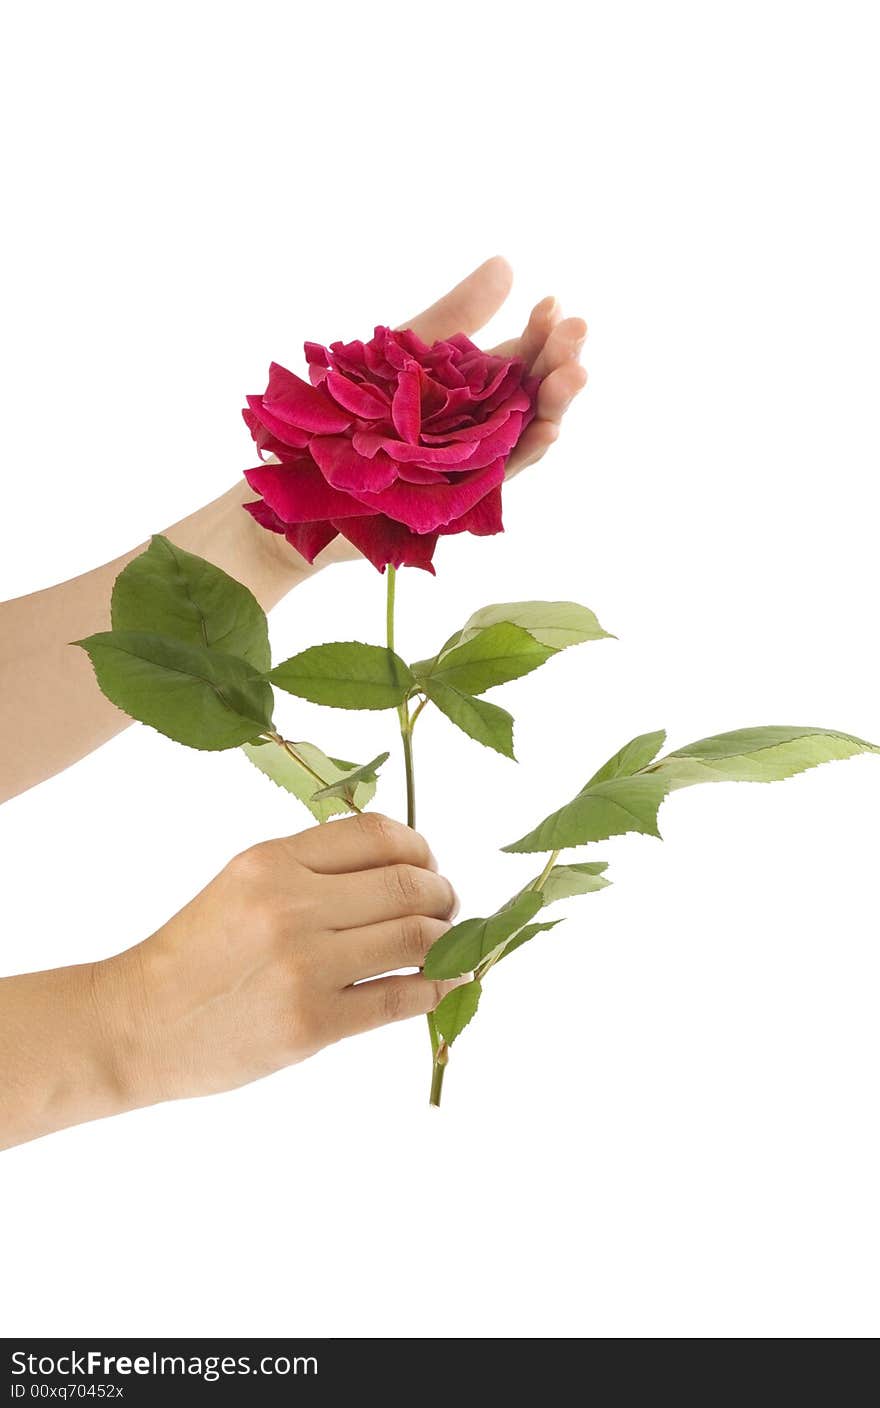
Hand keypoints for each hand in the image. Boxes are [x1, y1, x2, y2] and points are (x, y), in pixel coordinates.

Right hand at [105, 814, 459, 1106]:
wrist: (136, 1024)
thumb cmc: (195, 953)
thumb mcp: (242, 883)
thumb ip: (312, 868)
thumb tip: (402, 866)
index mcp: (272, 861)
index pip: (378, 834)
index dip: (419, 850)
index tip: (427, 867)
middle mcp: (291, 905)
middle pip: (407, 884)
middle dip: (443, 895)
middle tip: (447, 908)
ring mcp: (304, 966)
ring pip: (415, 938)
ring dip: (446, 940)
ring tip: (447, 946)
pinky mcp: (312, 1024)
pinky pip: (401, 997)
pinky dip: (437, 987)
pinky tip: (446, 984)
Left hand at [399, 254, 587, 475]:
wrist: (338, 428)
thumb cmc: (378, 385)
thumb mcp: (428, 337)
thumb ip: (466, 306)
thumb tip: (505, 262)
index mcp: (493, 378)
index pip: (531, 352)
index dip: (546, 329)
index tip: (551, 302)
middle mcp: (498, 412)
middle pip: (542, 388)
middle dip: (563, 358)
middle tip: (577, 328)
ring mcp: (489, 446)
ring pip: (535, 425)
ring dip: (559, 400)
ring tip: (576, 374)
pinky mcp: (474, 479)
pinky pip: (509, 467)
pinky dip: (530, 449)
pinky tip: (548, 430)